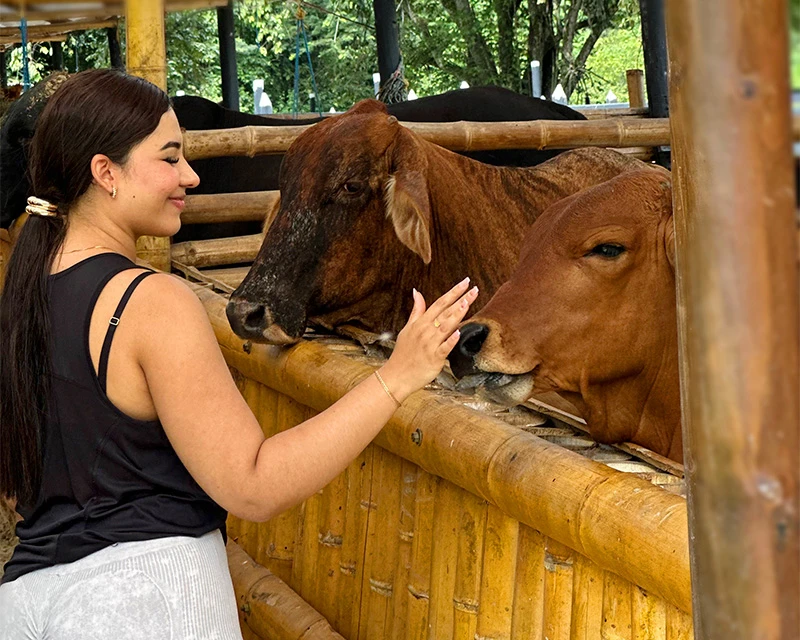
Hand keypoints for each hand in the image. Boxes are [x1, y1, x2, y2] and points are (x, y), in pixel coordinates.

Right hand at [379, 277, 478, 400]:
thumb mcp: (408, 328)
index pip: (440, 303)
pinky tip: (458, 332)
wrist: (396, 375)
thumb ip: (416, 310)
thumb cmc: (403, 353)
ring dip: (457, 314)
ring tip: (467, 303)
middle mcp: (426, 331)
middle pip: (446, 312)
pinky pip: (444, 347)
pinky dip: (451, 340)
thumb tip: (417, 292)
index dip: (453, 292)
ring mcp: (430, 344)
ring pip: (446, 326)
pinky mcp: (434, 358)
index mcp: (421, 323)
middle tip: (474, 289)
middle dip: (461, 299)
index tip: (465, 282)